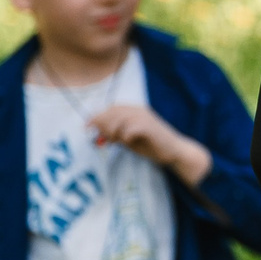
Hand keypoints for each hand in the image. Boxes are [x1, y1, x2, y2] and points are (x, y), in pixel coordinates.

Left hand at [89, 104, 211, 186]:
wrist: (174, 151)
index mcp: (134, 110)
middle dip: (102, 125)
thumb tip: (97, 133)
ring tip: (115, 142)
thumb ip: (115, 133)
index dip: (97, 116)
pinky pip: (130, 129)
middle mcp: (138, 110)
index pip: (111, 108)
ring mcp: (144, 117)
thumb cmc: (150, 145)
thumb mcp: (128, 138)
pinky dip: (125, 136)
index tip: (86, 128)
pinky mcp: (149, 127)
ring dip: (113, 132)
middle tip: (102, 139)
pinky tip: (128, 142)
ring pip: (119, 120)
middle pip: (112, 112)